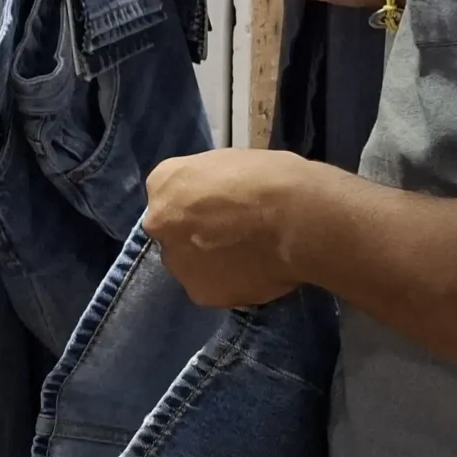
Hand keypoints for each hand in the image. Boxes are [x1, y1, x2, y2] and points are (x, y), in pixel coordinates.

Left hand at [142, 149, 318, 308]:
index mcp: (164, 183)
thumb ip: (207, 186)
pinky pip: (213, 288)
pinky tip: (256, 273)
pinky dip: (230, 284)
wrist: (297, 220)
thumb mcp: (228, 162)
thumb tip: (214, 202)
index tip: (221, 207)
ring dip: (210, 263)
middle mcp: (159, 225)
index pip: (171, 195)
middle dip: (196, 235)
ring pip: (190, 265)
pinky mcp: (201, 293)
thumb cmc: (270, 179)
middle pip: (174, 233)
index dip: (198, 202)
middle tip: (234, 235)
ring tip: (248, 258)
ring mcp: (178, 262)